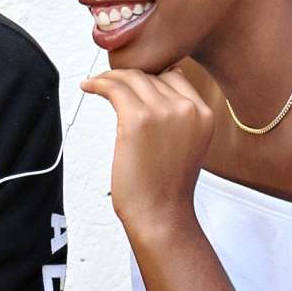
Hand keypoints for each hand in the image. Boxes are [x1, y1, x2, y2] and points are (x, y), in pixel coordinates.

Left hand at [81, 63, 225, 243]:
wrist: (161, 215)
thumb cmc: (166, 187)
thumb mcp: (188, 145)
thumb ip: (179, 117)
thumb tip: (153, 89)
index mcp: (203, 114)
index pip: (174, 76)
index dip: (150, 75)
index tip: (131, 80)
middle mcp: (187, 108)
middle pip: (152, 75)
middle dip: (128, 76)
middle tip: (108, 81)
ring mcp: (162, 112)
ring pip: (132, 78)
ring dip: (110, 77)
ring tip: (95, 83)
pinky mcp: (137, 119)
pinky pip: (114, 88)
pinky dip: (98, 83)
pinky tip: (88, 86)